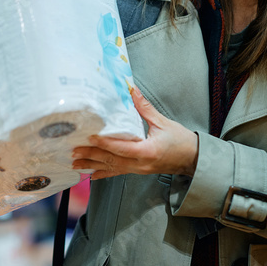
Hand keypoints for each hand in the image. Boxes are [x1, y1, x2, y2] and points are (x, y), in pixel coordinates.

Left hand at [71, 86, 198, 179]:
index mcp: (147, 150)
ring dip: (92, 165)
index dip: (104, 142)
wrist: (193, 159)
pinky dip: (103, 173)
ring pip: (111, 168)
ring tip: (75, 163)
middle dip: (91, 155)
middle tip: (74, 150)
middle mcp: (140, 163)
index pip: (121, 147)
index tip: (90, 137)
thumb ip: (144, 107)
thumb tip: (130, 89)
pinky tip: (91, 175)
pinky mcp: (138, 171)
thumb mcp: (163, 122)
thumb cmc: (181, 141)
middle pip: (111, 159)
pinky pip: (118, 173)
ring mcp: (138, 169)